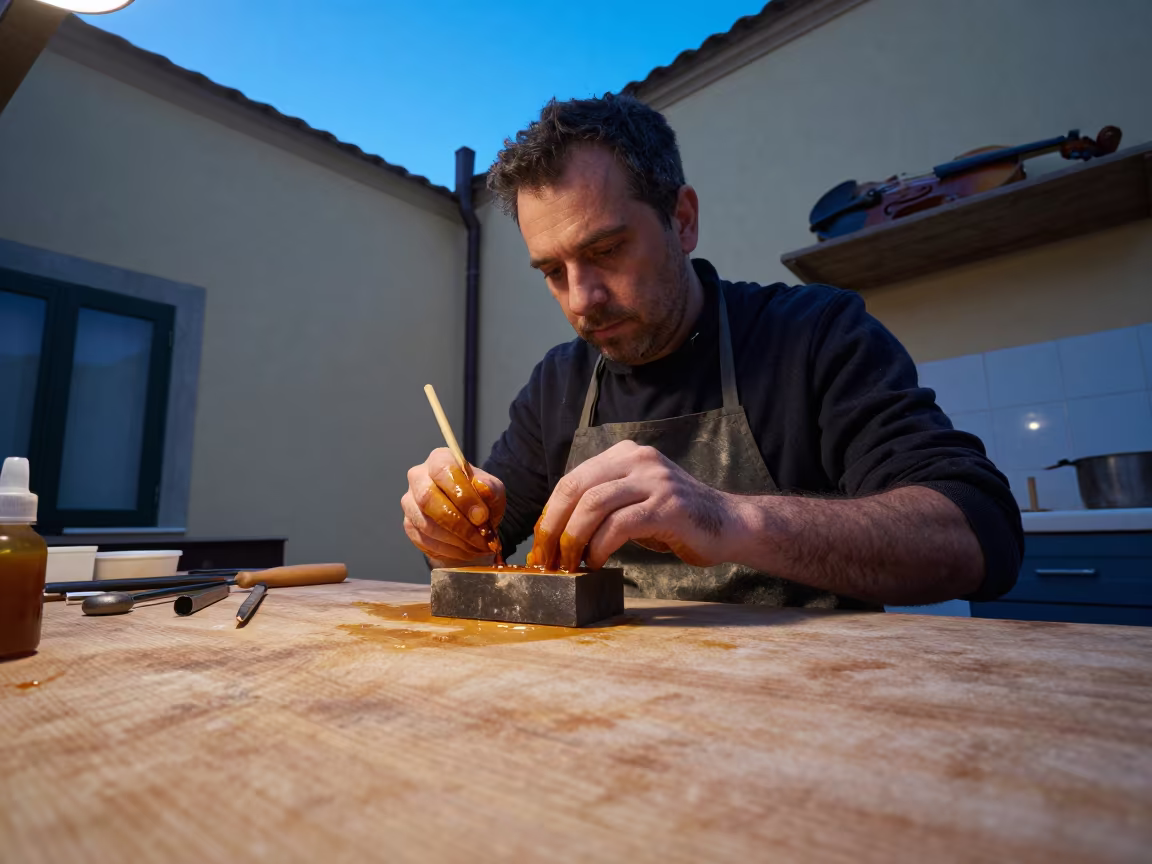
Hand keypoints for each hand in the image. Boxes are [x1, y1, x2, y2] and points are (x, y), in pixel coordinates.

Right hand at [401, 448, 505, 566]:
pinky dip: (448, 550)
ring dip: (456, 540)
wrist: (470, 517)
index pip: (443, 471)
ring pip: (426, 523)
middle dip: (458, 523)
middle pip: (428, 498)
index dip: (462, 495)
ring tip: (478, 547)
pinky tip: (466, 551)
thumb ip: (490, 488)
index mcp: (439, 459)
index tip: (482, 516)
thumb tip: (482, 488)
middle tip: (481, 538)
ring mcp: (410, 502)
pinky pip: (424, 540)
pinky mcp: (409, 524)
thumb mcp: (493, 490)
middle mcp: (418, 477)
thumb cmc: (479, 498)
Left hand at [526, 440, 742, 570]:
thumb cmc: (677, 519)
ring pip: (594, 505)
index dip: (549, 513)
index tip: (540, 544)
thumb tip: (557, 532)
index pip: (572, 480)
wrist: (730, 524)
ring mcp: (655, 481)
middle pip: (576, 488)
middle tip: (546, 558)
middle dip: (553, 526)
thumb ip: (603, 502)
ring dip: (573, 538)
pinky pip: (620, 525)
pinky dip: (600, 546)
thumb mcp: (635, 499)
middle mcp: (639, 459)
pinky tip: (597, 562)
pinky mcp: (668, 507)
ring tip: (569, 563)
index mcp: (625, 454)